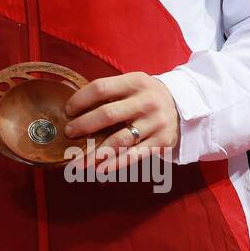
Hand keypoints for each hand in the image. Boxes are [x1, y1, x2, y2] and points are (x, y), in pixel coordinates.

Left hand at [63, 72, 180, 174]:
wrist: (182, 104)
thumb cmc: (145, 95)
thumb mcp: (132, 84)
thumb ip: (109, 92)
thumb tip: (73, 109)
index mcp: (135, 82)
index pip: (101, 88)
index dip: (81, 100)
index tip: (68, 111)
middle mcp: (147, 102)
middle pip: (108, 114)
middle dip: (84, 125)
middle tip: (69, 133)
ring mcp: (155, 123)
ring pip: (120, 140)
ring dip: (96, 152)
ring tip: (77, 160)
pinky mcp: (162, 141)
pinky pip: (135, 155)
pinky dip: (116, 163)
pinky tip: (100, 168)